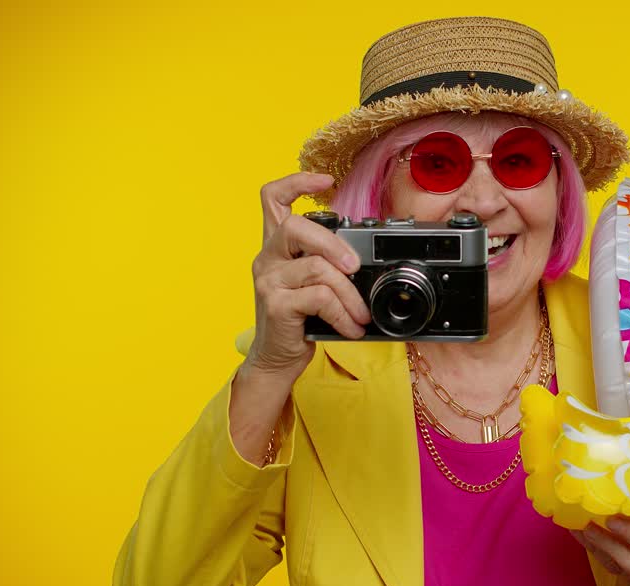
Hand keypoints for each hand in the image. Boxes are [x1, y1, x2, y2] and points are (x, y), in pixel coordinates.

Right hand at [246, 172, 371, 381]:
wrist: (276, 361)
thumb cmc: (298, 321)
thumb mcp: (311, 286)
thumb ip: (325, 265)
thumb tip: (361, 261)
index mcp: (276, 248)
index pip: (272, 198)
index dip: (296, 182)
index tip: (324, 180)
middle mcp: (267, 258)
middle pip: (296, 227)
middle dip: (333, 244)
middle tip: (355, 267)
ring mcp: (268, 281)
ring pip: (318, 268)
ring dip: (349, 293)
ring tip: (360, 314)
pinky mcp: (276, 304)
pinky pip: (320, 298)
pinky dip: (343, 314)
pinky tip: (350, 327)